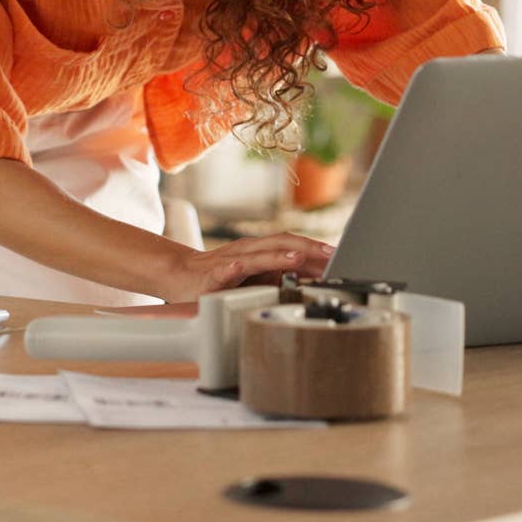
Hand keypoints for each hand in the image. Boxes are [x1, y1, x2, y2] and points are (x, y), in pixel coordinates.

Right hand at [160, 234, 335, 302]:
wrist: (180, 276)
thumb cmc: (220, 277)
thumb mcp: (256, 277)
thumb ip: (281, 276)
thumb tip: (312, 278)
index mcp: (260, 251)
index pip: (293, 245)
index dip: (317, 249)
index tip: (342, 257)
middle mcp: (247, 251)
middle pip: (280, 243)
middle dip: (307, 248)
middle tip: (331, 254)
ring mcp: (230, 261)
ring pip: (256, 255)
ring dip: (277, 255)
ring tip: (298, 257)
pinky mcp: (211, 275)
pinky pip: (223, 271)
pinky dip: (233, 268)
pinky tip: (239, 269)